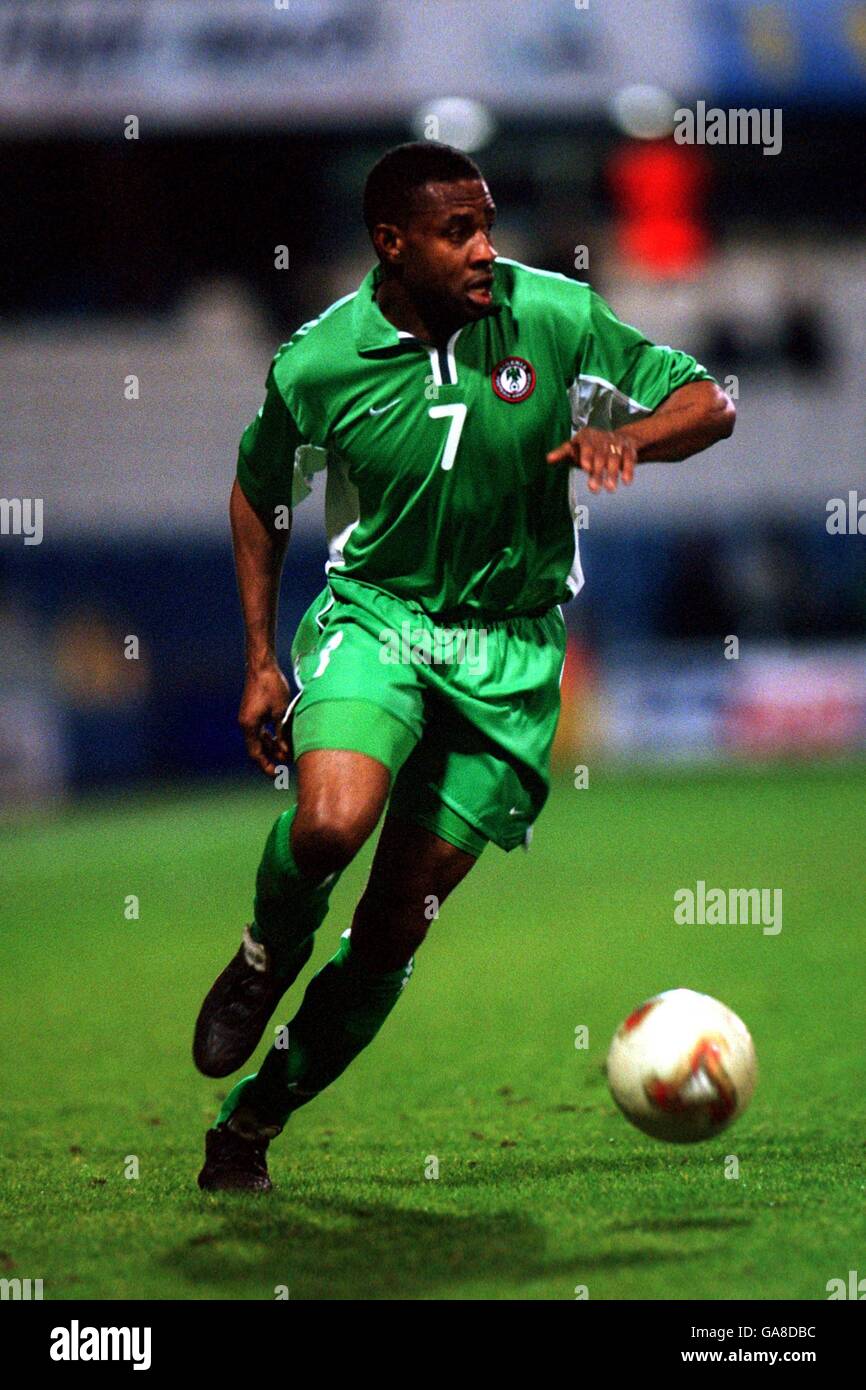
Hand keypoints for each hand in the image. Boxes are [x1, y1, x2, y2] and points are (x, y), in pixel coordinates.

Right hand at [238, 660, 291, 775]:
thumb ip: (281, 733)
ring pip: (258, 739)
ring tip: (285, 752)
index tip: (276, 775)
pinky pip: (259, 729)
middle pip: (256, 748)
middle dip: (270, 758)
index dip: (266, 766)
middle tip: (284, 765)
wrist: (261, 666)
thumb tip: (285, 752)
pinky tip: (279, 738)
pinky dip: (269, 736)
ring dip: (271, 746)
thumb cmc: (271, 686)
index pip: (256, 753)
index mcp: (250, 725)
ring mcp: (248, 717)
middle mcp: (246, 723)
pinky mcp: (252, 711)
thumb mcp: (281, 711)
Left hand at [547, 427, 636, 492]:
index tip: (586, 468)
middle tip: (594, 489)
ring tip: (610, 489)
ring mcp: (616, 444)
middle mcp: (602, 439)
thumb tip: (548, 459)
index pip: (585, 446)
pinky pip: (629, 459)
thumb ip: (562, 453)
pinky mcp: (628, 449)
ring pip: (614, 459)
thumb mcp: (575, 448)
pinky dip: (629, 470)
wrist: (616, 438)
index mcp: (586, 437)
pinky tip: (627, 482)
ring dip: (612, 474)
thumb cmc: (588, 448)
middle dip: (598, 473)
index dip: (586, 456)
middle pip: (599, 456)